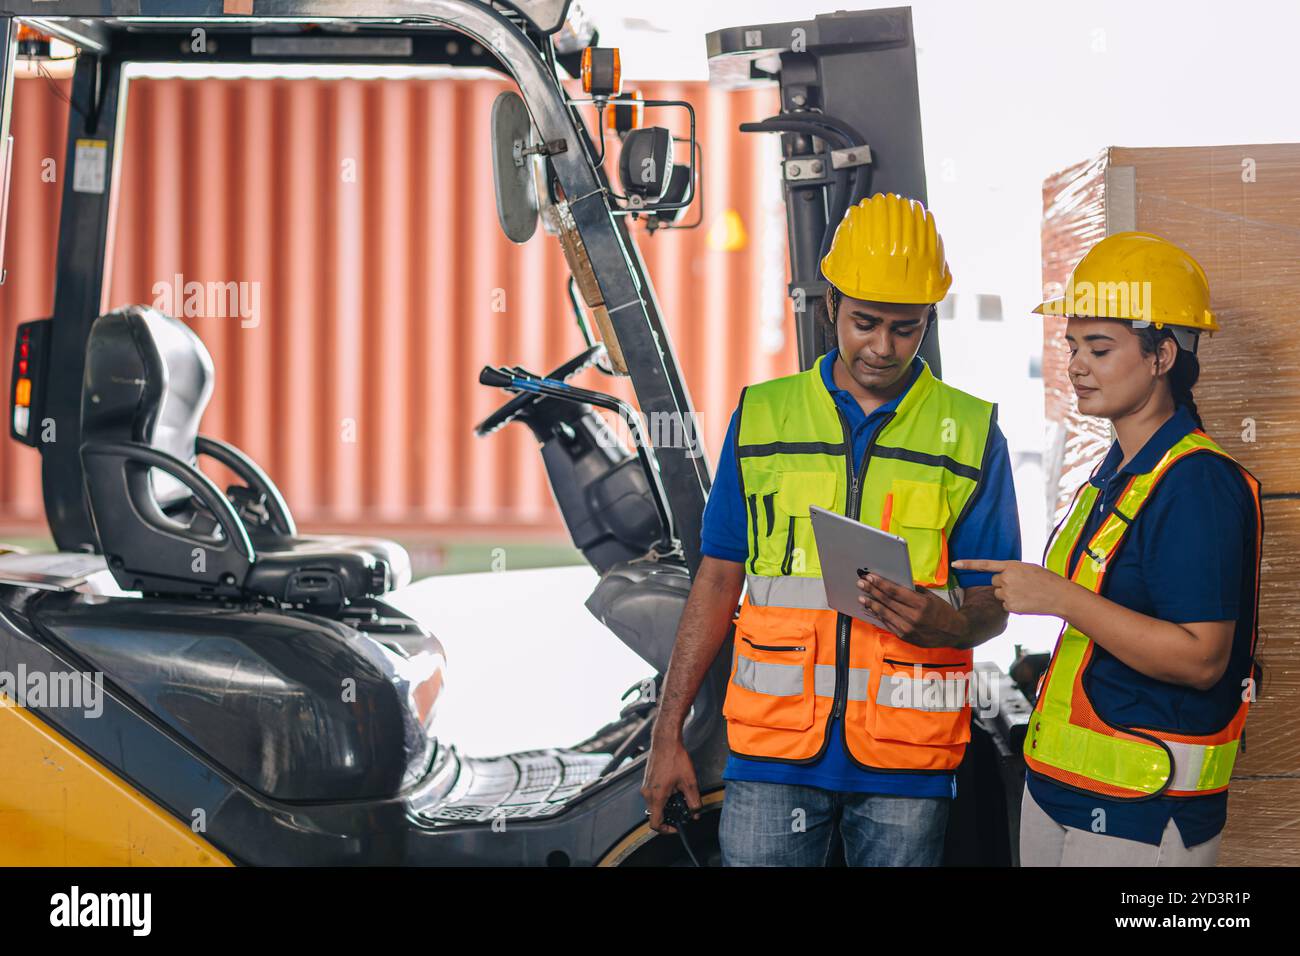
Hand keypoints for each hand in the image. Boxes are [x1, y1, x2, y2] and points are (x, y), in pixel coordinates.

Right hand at [641, 733, 701, 833]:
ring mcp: (645, 786)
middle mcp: (647, 793)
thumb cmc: (675, 758)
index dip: (666, 830)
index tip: (676, 827)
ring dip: (666, 805)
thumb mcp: (689, 782)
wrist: (665, 741)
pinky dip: (663, 796)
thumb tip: (695, 814)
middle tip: (682, 810)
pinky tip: (674, 786)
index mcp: (656, 797)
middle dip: (669, 815)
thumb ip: (693, 802)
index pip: (655, 824)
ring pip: (655, 804)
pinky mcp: (647, 780)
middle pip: (655, 814)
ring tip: (680, 795)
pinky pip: (653, 794)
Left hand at [856, 572, 966, 646]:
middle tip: (861, 584)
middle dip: (873, 591)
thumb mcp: (931, 597)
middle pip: (888, 602)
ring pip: (885, 614)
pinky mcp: (906, 637)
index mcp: (922, 604)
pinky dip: (879, 616)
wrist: (954, 633)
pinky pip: (889, 625)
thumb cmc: (943, 612)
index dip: (881, 584)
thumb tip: (895, 583)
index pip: (895, 592)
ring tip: (862, 597)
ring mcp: (909, 629)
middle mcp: (914, 617)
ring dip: (872, 605)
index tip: (870, 577)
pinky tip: (872, 610)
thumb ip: (913, 590)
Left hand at [950, 559, 1072, 615]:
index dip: (969, 564)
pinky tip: (1026, 602)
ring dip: (1008, 595)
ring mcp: (1008, 593)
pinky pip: (1005, 606)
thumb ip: (1012, 571)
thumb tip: (1002, 578)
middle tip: (1021, 586)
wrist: (1060, 595)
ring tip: (1026, 594)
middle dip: (1004, 585)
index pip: (985, 565)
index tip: (955, 564)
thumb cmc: (1046, 580)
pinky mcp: (1010, 606)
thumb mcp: (1028, 568)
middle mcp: (1006, 578)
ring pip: (999, 595)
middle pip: (994, 583)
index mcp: (1011, 566)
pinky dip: (1013, 605)